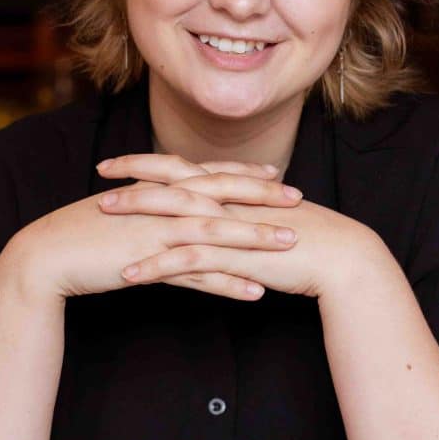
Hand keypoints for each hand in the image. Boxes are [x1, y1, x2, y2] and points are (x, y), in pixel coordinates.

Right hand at [10, 156, 303, 303]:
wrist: (46, 255)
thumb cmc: (82, 236)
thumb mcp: (122, 214)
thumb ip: (150, 209)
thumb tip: (171, 210)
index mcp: (156, 191)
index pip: (208, 177)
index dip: (243, 176)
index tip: (275, 178)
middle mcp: (161, 206)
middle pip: (221, 197)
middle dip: (263, 199)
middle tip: (300, 201)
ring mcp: (157, 233)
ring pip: (217, 233)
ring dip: (257, 239)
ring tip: (291, 244)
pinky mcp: (150, 263)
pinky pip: (197, 274)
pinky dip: (228, 282)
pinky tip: (255, 292)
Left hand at [97, 154, 381, 299]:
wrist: (341, 257)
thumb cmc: (308, 243)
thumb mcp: (267, 222)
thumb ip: (242, 214)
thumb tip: (221, 215)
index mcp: (234, 191)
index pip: (183, 169)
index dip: (147, 164)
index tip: (117, 164)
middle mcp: (228, 201)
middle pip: (171, 185)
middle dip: (132, 183)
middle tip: (98, 183)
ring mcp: (230, 226)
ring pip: (172, 218)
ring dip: (134, 221)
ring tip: (101, 223)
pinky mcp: (234, 255)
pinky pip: (187, 260)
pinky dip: (155, 266)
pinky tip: (129, 276)